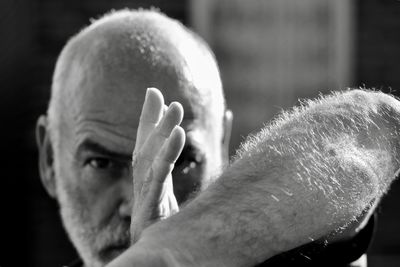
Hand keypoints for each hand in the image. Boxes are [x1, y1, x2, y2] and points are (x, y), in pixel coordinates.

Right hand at [130, 87, 184, 243]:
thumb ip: (178, 192)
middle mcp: (144, 190)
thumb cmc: (168, 240)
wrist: (156, 265)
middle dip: (151, 120)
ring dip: (161, 129)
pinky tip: (177, 134)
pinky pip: (159, 177)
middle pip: (145, 149)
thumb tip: (192, 174)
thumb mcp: (174, 212)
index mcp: (150, 188)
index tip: (153, 97)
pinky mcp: (151, 210)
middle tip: (156, 93)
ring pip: (151, 158)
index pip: (147, 150)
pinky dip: (166, 154)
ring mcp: (145, 199)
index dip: (148, 123)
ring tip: (173, 106)